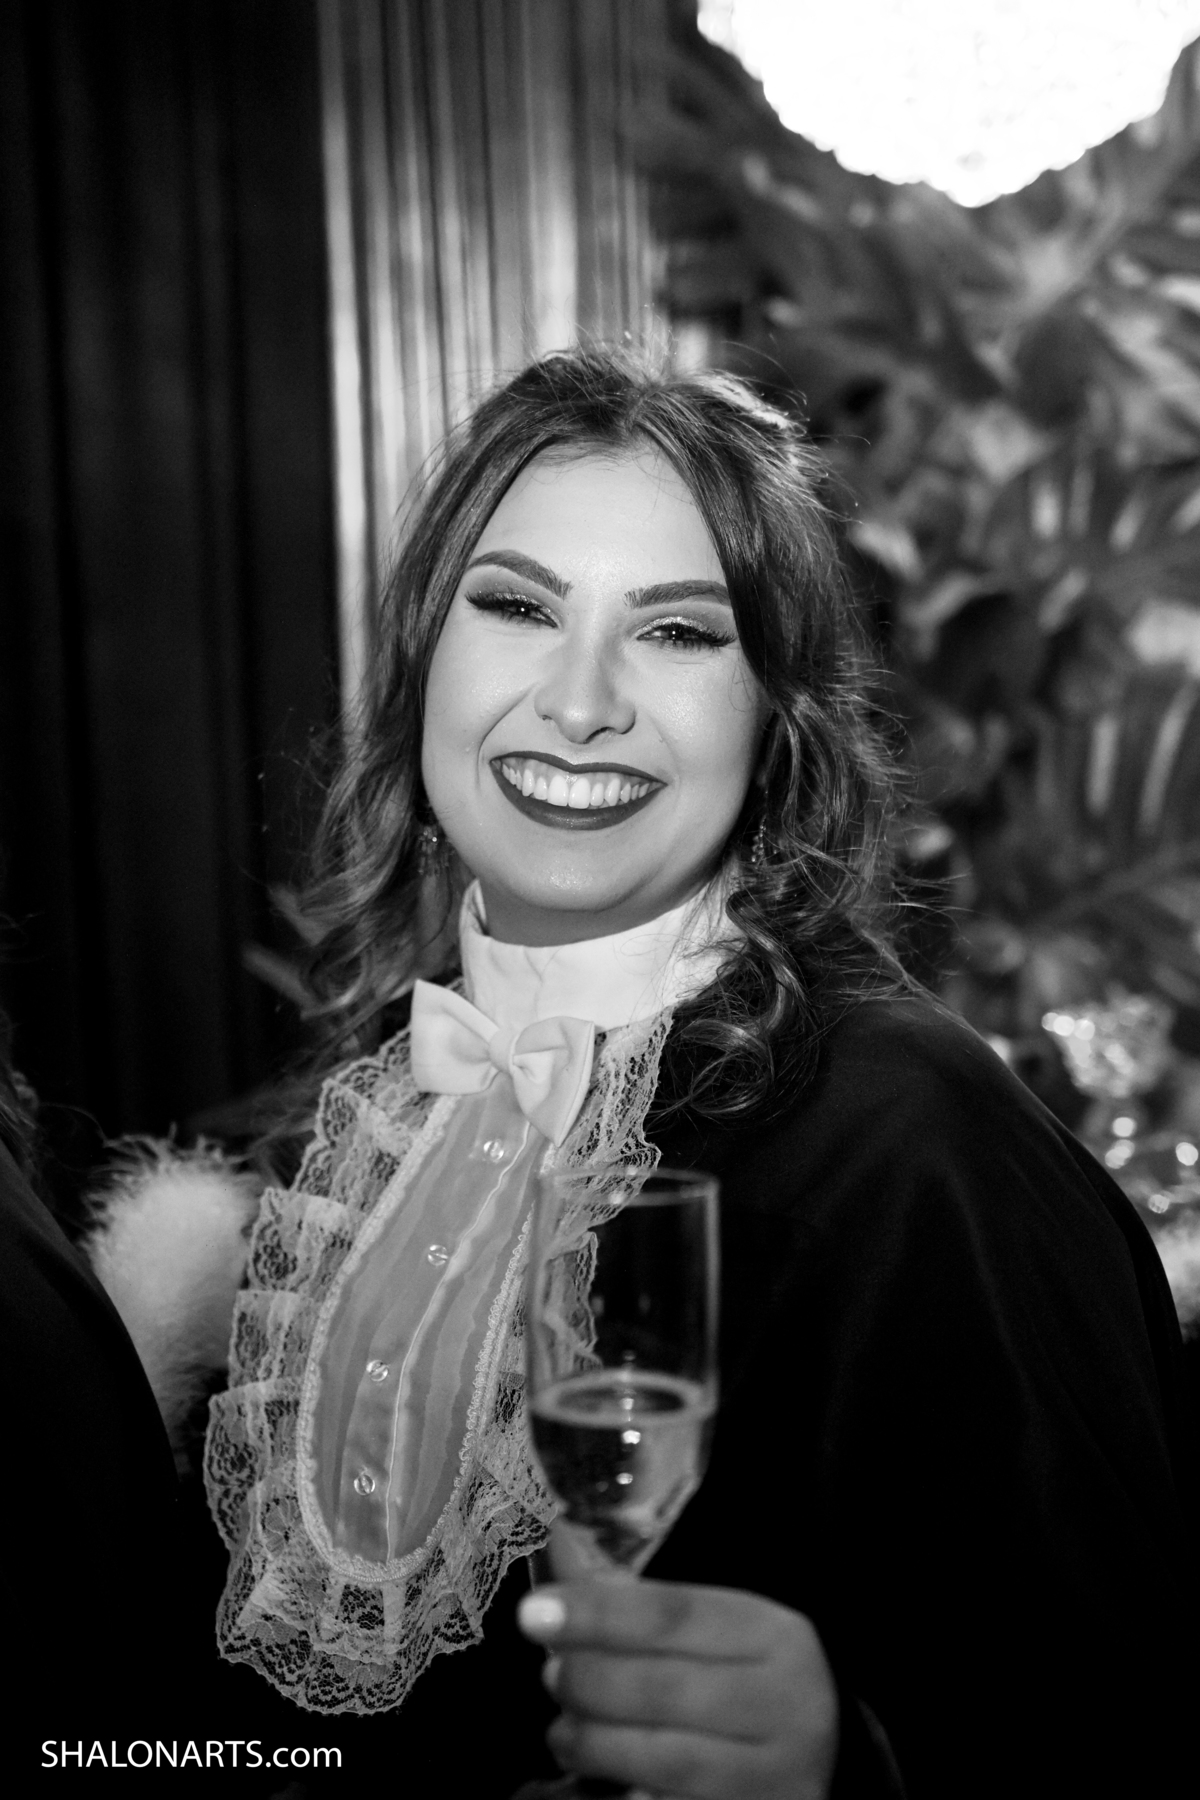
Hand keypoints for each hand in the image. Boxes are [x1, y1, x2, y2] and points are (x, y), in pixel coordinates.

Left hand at [517, 1576, 837, 1799]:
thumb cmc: (749, 1682)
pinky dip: (621, 1788)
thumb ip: (642, 1604)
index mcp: (773, 1636)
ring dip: (594, 1741)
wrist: (822, 1760)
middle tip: (552, 1676)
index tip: (533, 1614)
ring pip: (664, 1759)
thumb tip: (559, 1554)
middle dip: (589, 1680)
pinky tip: (593, 1776)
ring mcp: (774, 1775)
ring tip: (563, 1729)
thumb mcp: (719, 1632)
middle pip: (663, 1687)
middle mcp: (785, 1704)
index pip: (673, 1615)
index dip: (597, 1612)